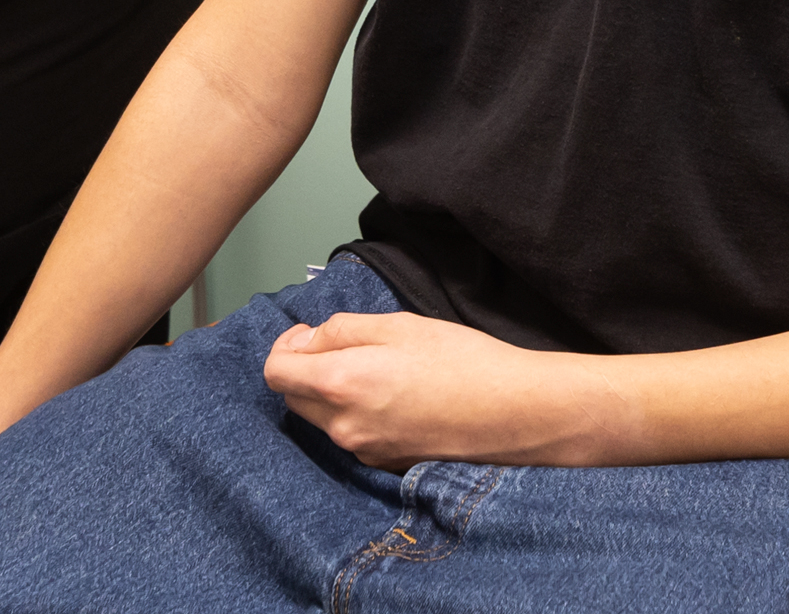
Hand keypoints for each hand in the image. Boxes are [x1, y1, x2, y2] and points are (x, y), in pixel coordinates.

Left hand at [262, 311, 629, 469]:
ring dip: (332, 392)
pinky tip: (396, 397)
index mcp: (341, 385)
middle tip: (343, 346)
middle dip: (306, 369)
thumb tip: (309, 341)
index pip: (275, 372)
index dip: (287, 346)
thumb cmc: (461, 360)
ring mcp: (364, 451)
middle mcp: (343, 427)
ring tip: (376, 369)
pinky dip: (357, 413)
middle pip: (294, 398)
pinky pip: (352, 435)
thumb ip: (342, 330)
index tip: (310, 333)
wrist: (513, 413)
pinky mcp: (385, 464)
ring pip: (323, 418)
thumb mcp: (398, 324)